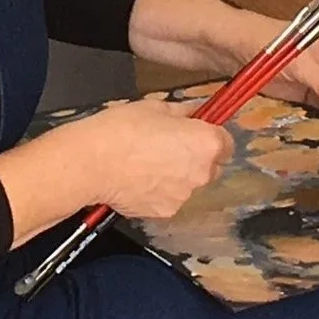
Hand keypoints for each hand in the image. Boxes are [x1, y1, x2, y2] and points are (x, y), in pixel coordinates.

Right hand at [65, 96, 232, 219]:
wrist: (92, 163)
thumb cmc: (121, 130)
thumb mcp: (155, 107)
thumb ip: (182, 113)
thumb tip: (191, 114)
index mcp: (205, 143)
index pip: (226, 142)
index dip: (211, 135)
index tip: (197, 131)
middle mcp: (202, 173)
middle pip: (211, 166)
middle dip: (196, 157)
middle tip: (168, 145)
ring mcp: (184, 195)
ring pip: (188, 183)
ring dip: (176, 174)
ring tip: (146, 162)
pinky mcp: (165, 211)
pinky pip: (169, 198)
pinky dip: (158, 190)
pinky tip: (138, 178)